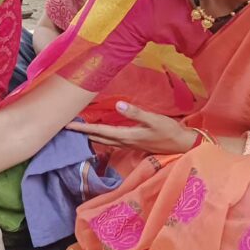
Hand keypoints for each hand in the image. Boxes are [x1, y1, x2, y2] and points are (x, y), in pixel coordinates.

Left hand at [68, 101, 195, 154]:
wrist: (182, 144)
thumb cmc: (169, 131)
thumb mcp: (154, 119)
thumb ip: (136, 112)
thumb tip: (118, 105)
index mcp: (126, 136)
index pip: (99, 132)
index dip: (83, 128)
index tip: (68, 126)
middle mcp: (124, 142)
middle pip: (98, 138)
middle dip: (82, 133)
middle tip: (66, 128)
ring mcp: (128, 143)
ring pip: (103, 141)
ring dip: (90, 135)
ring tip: (78, 130)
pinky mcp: (132, 142)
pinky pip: (111, 140)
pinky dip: (101, 136)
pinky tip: (98, 133)